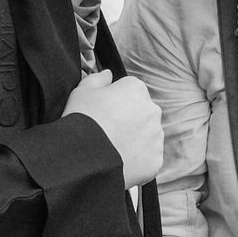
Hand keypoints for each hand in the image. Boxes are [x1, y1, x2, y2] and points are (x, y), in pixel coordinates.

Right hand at [64, 71, 163, 188]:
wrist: (86, 158)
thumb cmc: (81, 120)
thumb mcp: (81, 91)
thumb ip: (97, 78)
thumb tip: (108, 74)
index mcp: (136, 89)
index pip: (129, 91)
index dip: (113, 102)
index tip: (101, 113)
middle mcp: (152, 110)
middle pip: (140, 113)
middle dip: (127, 120)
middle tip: (106, 132)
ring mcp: (156, 136)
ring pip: (146, 135)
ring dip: (134, 140)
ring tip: (111, 149)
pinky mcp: (156, 159)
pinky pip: (147, 157)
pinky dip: (136, 160)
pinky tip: (119, 162)